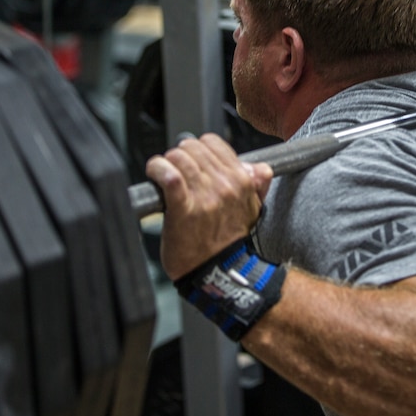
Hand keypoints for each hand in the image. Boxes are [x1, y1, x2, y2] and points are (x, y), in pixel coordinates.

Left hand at [145, 133, 272, 279]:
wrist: (217, 273)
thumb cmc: (229, 242)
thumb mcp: (253, 211)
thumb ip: (258, 185)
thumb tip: (261, 168)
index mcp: (242, 181)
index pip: (213, 143)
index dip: (199, 149)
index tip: (193, 162)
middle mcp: (225, 185)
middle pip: (192, 147)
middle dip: (181, 156)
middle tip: (177, 171)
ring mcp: (204, 196)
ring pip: (178, 157)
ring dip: (166, 163)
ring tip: (164, 176)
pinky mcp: (183, 208)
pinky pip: (169, 175)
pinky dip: (157, 170)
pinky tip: (155, 174)